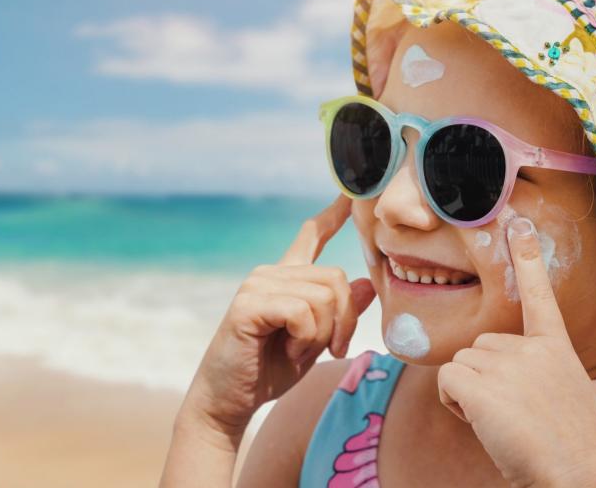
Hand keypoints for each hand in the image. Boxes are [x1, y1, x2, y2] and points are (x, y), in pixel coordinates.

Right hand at [180, 194, 376, 438]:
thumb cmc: (269, 370)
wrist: (230, 399)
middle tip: (331, 349)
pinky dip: (306, 339)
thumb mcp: (316, 341)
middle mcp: (271, 274)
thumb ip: (338, 313)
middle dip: (344, 322)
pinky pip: (302, 312)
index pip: (311, 237)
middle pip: (336, 280)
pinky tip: (288, 351)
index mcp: (286, 279)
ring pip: (323, 298)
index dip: (332, 216)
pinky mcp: (249, 303)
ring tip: (299, 351)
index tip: (350, 195)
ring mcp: (258, 285)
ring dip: (322, 336)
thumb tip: (365, 285)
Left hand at [437, 217, 595, 487]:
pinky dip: (454, 404)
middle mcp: (531, 349)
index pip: (538, 296)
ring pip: (459, 365)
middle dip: (483, 379)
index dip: (527, 259)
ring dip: (468, 396)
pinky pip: (446, 382)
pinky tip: (483, 424)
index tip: (518, 223)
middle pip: (478, 347)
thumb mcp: (584, 407)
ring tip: (502, 422)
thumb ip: (582, 389)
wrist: (577, 478)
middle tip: (511, 413)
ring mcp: (506, 364)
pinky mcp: (481, 384)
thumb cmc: (578, 449)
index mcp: (557, 350)